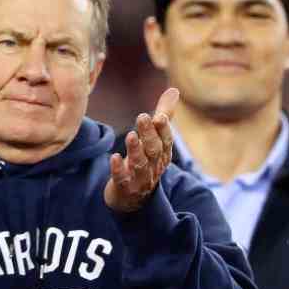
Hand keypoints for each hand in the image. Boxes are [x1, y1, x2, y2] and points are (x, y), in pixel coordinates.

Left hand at [105, 88, 178, 212]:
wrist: (131, 198)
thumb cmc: (145, 162)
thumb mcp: (155, 140)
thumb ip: (164, 115)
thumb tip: (174, 90)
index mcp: (163, 154)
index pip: (166, 141)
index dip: (164, 130)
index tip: (159, 116)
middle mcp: (154, 166)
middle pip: (154, 150)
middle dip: (150, 134)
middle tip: (142, 117)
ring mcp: (140, 179)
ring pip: (140, 164)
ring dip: (136, 150)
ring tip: (130, 135)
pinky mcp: (124, 188)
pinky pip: (122, 180)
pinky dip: (119, 169)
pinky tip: (114, 157)